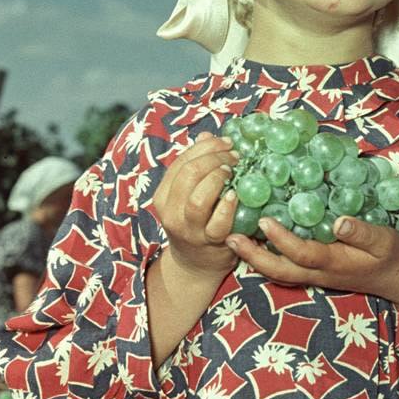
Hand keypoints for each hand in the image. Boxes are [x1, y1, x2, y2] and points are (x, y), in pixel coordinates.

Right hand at [153, 133, 239, 276]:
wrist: (195, 264)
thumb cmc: (196, 222)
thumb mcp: (188, 194)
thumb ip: (195, 165)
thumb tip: (207, 134)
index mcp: (163, 195)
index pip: (181, 161)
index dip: (205, 147)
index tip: (226, 143)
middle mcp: (171, 211)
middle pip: (189, 174)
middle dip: (215, 158)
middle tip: (234, 157)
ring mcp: (189, 229)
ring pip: (199, 198)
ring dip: (219, 179)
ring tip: (233, 172)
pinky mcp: (209, 243)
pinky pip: (218, 223)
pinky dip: (228, 206)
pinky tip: (236, 195)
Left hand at [227, 215, 398, 307]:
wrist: (396, 280)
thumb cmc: (390, 256)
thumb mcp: (384, 241)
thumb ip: (362, 232)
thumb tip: (338, 221)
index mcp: (333, 262)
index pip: (302, 253)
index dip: (281, 238)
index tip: (263, 220)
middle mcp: (318, 272)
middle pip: (278, 269)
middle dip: (252, 255)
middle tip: (229, 236)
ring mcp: (314, 276)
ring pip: (277, 271)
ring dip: (253, 258)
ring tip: (232, 239)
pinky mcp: (313, 273)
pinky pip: (284, 268)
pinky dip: (265, 258)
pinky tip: (254, 243)